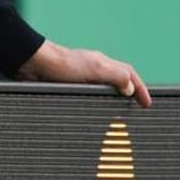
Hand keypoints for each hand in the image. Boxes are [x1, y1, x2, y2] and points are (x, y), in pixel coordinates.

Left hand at [16, 39, 151, 107]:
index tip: (148, 105)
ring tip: (118, 116)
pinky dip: (94, 104)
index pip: (128, 74)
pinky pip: (86, 96)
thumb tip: (130, 88)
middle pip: (117, 80)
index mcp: (102, 63)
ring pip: (102, 89)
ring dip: (111, 100)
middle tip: (136, 109)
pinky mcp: (66, 86)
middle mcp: (92, 69)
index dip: (140, 88)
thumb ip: (115, 76)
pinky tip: (92, 114)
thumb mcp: (94, 68)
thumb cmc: (61, 64)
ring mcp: (79, 77)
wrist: (31, 65)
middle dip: (129, 94)